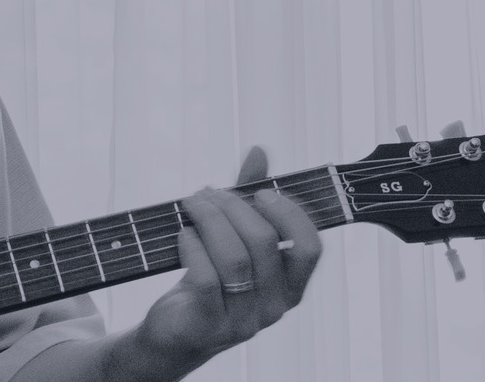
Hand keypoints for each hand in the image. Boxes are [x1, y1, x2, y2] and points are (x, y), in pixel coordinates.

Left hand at [127, 147, 322, 367]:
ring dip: (210, 221)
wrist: (174, 333)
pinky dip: (192, 248)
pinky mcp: (209, 326)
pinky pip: (206, 278)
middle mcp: (275, 306)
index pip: (310, 247)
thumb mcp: (232, 240)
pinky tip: (183, 235)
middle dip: (233, 207)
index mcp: (290, 285)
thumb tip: (259, 151)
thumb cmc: (209, 280)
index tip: (262, 192)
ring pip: (235, 259)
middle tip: (208, 193)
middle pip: (264, 243)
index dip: (290, 213)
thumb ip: (249, 200)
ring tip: (192, 205)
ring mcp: (244, 320)